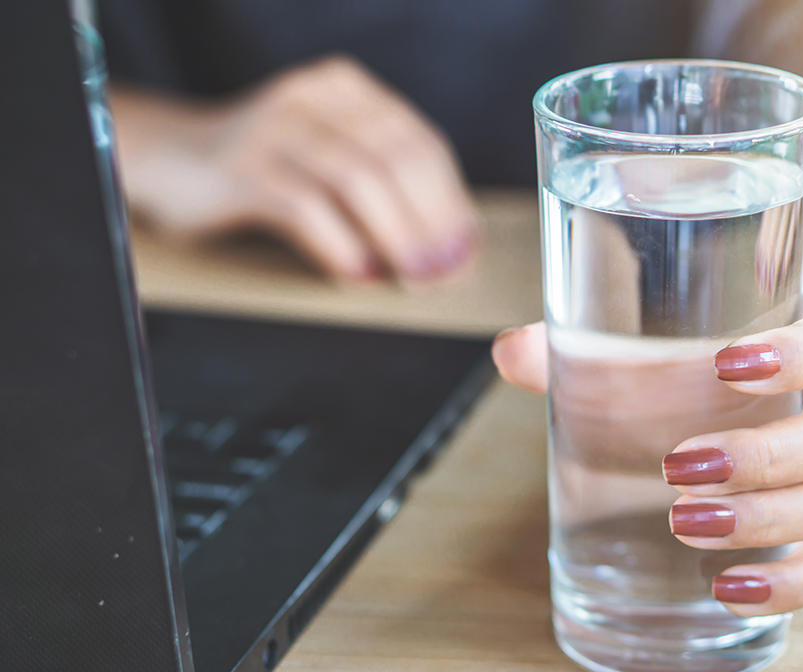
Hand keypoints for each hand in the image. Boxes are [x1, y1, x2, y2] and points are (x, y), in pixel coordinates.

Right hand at [110, 56, 477, 282]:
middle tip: (444, 271)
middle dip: (429, 223)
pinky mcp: (241, 167)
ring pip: (356, 179)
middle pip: (394, 159)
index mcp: (345, 90)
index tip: (466, 248)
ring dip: (394, 237)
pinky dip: (341, 246)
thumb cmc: (259, 169)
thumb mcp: (326, 158)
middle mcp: (313, 98)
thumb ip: (378, 181)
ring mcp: (274, 127)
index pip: (420, 141)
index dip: (451, 200)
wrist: (165, 158)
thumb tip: (443, 242)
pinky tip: (361, 275)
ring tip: (413, 278)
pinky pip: (304, 207)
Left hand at [492, 292, 802, 615]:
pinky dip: (789, 583)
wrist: (775, 381)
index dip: (799, 351)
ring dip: (766, 521)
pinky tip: (727, 587)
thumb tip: (509, 351)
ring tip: (685, 525)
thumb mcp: (673, 335)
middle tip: (678, 468)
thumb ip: (590, 340)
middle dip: (761, 457)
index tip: (726, 364)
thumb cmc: (717, 355)